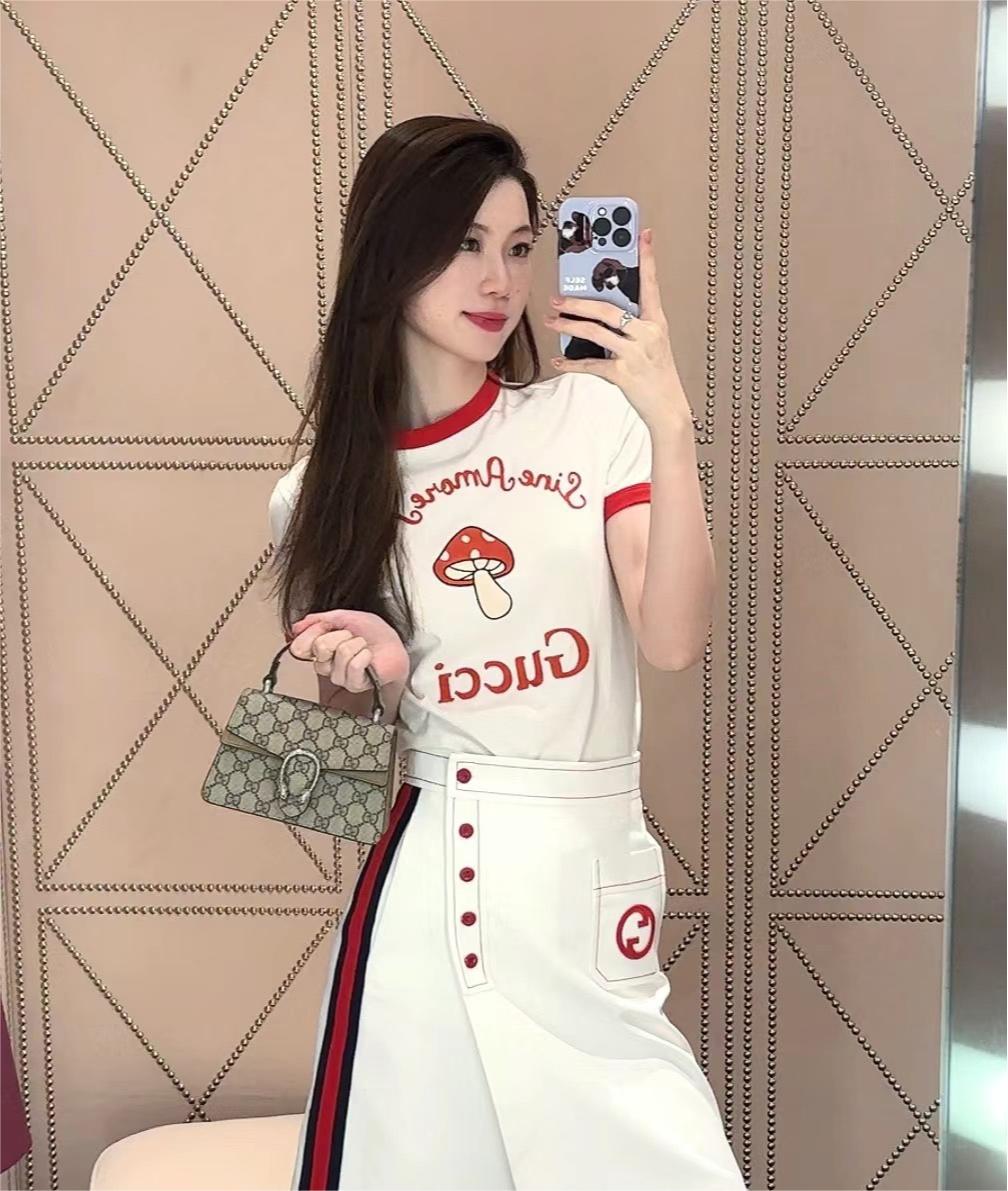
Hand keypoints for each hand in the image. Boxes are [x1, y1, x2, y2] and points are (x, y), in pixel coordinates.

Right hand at [285, 609, 409, 692]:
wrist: (394, 645)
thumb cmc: (374, 633)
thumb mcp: (346, 617)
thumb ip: (321, 619)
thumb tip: (297, 627)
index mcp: (321, 648)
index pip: (300, 646)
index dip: (314, 631)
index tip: (327, 625)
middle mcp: (326, 664)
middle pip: (320, 647)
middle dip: (341, 634)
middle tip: (352, 636)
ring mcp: (338, 676)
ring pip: (340, 653)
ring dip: (357, 643)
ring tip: (363, 646)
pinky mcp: (353, 684)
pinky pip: (354, 665)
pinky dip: (365, 655)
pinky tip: (368, 657)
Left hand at [543, 227, 693, 431]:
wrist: (669, 408)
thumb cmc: (658, 374)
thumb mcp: (653, 343)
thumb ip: (634, 325)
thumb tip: (602, 311)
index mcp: (657, 322)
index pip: (651, 284)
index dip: (646, 258)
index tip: (642, 234)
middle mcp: (648, 334)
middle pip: (609, 309)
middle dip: (579, 301)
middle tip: (558, 296)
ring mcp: (636, 354)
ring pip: (595, 333)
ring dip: (569, 326)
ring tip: (552, 320)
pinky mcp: (624, 374)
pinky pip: (592, 364)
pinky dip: (572, 363)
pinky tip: (558, 361)